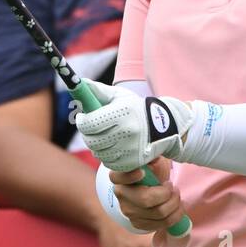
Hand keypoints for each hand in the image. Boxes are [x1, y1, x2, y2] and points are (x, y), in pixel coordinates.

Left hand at [75, 80, 194, 172]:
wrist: (164, 126)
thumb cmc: (135, 108)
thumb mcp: (120, 96)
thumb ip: (99, 90)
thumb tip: (82, 83)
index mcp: (122, 114)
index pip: (90, 123)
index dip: (81, 121)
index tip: (82, 118)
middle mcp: (127, 132)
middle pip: (92, 141)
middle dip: (86, 134)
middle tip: (90, 129)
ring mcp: (130, 149)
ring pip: (99, 153)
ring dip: (96, 146)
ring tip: (103, 137)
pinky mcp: (133, 162)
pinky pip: (109, 163)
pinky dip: (106, 156)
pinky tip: (112, 147)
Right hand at [109, 157, 186, 235]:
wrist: (145, 189)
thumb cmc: (149, 172)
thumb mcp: (151, 161)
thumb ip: (152, 158)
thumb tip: (154, 159)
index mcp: (119, 176)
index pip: (119, 177)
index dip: (129, 176)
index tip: (143, 172)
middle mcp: (121, 195)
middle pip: (146, 199)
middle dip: (166, 194)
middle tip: (172, 187)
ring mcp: (128, 212)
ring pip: (158, 213)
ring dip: (174, 204)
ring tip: (176, 195)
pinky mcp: (138, 224)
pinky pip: (161, 224)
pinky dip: (175, 216)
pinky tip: (178, 207)